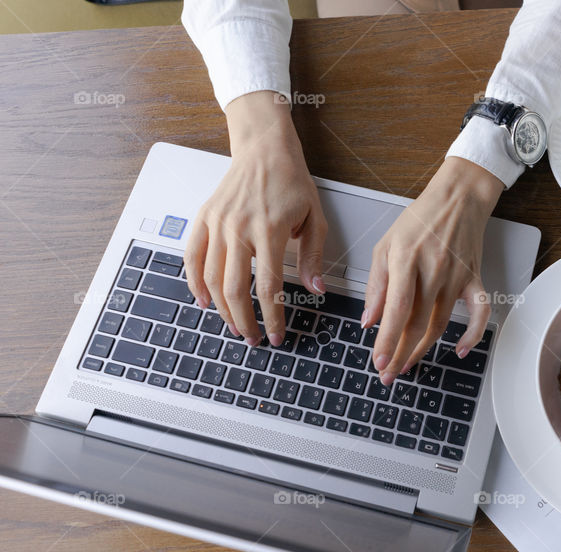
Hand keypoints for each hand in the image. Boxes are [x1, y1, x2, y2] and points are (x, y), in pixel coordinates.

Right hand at [184, 91, 326, 346]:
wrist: (264, 150)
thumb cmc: (292, 182)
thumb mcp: (315, 219)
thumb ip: (313, 257)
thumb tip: (316, 290)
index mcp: (270, 231)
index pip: (269, 287)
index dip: (272, 317)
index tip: (277, 335)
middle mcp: (240, 229)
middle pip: (235, 289)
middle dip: (244, 321)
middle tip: (254, 339)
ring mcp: (218, 224)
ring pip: (211, 278)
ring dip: (221, 309)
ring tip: (234, 325)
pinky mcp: (204, 218)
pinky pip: (192, 256)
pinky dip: (195, 282)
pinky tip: (204, 301)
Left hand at [363, 156, 503, 384]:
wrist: (458, 199)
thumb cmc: (419, 220)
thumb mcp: (385, 245)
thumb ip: (375, 285)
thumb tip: (369, 321)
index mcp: (405, 260)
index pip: (396, 310)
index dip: (387, 341)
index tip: (378, 362)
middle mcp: (432, 270)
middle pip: (417, 324)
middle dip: (400, 354)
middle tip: (388, 374)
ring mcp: (456, 276)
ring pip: (440, 324)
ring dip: (423, 350)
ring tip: (407, 365)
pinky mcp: (474, 279)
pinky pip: (479, 312)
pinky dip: (474, 334)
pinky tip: (461, 351)